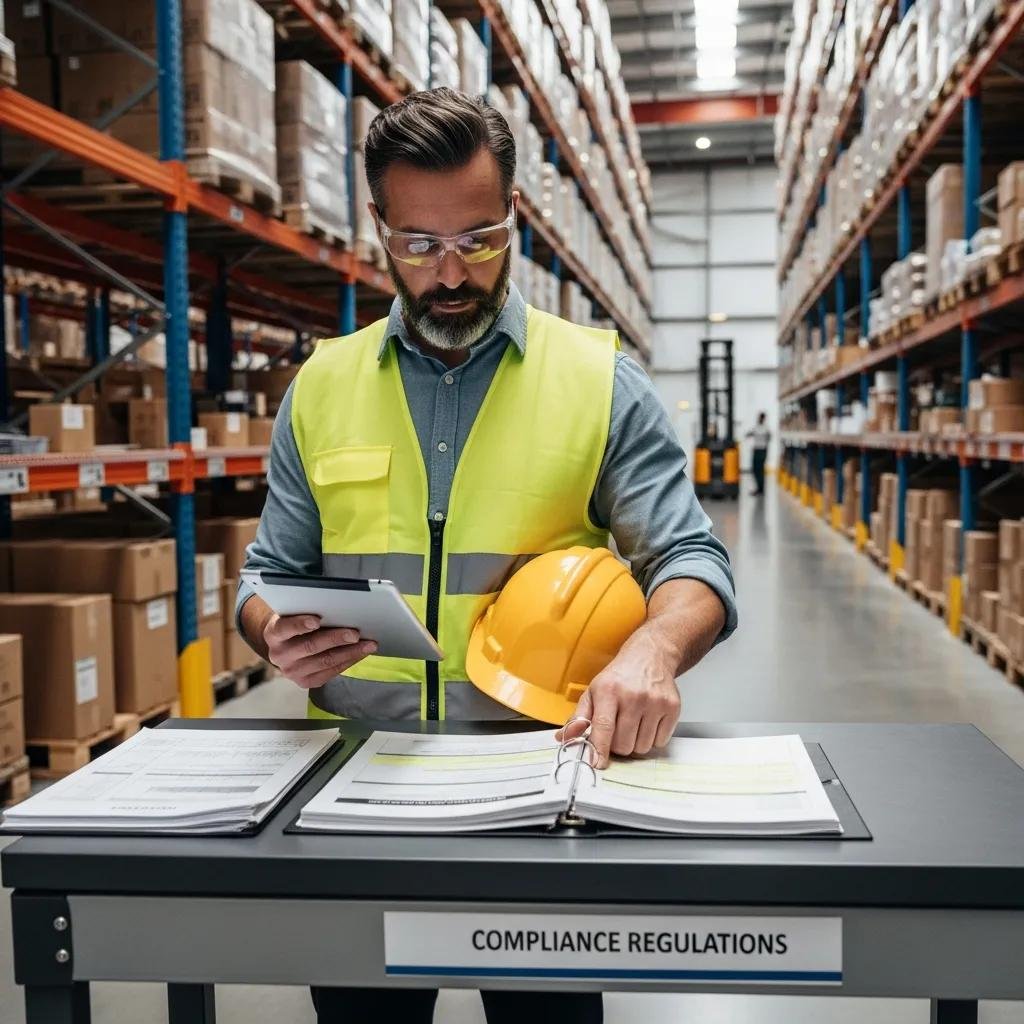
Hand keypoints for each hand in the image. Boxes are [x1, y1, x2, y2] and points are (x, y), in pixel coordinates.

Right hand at [264, 614, 376, 689]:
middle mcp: (279, 655)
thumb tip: (339, 608)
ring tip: (368, 645)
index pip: (285, 628)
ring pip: (325, 661)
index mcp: (273, 634)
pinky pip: (330, 672)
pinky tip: (360, 654)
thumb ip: (307, 612)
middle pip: (311, 646)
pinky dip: (348, 661)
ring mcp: (292, 672)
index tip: (316, 620)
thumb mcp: (293, 614)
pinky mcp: (305, 682)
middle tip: (356, 633)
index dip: (300, 624)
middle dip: (336, 639)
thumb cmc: (294, 623)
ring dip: (349, 652)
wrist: (283, 647)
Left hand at [556, 635, 680, 768]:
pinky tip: (648, 722)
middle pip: (623, 744)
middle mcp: (633, 696)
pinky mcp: (672, 707)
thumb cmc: (619, 677)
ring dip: (635, 743)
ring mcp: (655, 702)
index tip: (597, 763)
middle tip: (617, 731)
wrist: (650, 656)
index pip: (603, 727)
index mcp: (609, 691)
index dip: (599, 749)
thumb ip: (579, 717)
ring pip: (642, 747)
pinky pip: (660, 742)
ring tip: (633, 724)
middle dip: (618, 745)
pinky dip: (652, 738)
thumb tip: (564, 738)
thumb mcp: (594, 691)